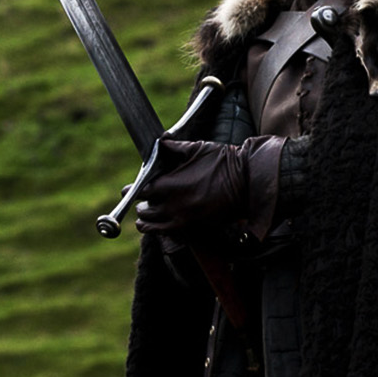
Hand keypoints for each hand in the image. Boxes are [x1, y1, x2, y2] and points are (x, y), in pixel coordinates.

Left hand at [133, 139, 248, 238]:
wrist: (248, 181)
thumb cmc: (224, 162)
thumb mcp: (197, 148)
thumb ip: (173, 147)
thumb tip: (159, 142)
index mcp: (171, 185)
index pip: (142, 191)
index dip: (133, 190)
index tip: (128, 190)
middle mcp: (174, 206)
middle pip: (144, 211)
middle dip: (141, 205)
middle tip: (142, 201)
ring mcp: (184, 220)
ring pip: (152, 226)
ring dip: (147, 220)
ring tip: (147, 215)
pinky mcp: (194, 229)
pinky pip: (168, 234)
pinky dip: (161, 229)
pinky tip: (161, 224)